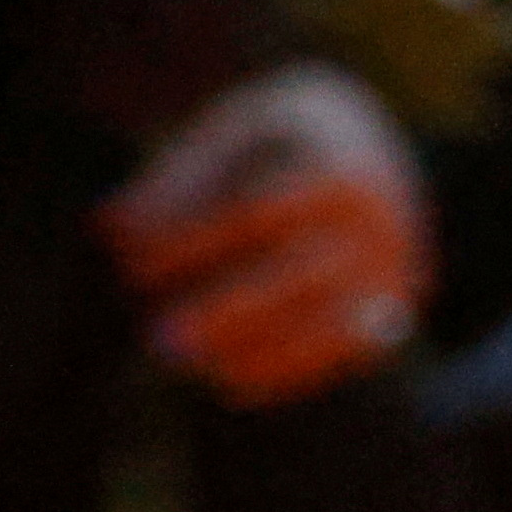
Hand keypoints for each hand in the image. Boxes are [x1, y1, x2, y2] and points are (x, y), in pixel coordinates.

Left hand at [104, 63, 429, 399]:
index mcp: (342, 166)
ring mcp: (397, 274)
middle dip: (223, 314)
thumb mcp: (237, 129)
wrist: (375, 141)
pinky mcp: (393, 311)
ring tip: (185, 366)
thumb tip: (115, 229)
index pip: (255, 215)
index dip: (190, 244)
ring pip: (322, 328)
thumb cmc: (282, 137)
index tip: (134, 262)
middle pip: (297, 281)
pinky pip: (340, 356)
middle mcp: (384, 225)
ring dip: (249, 352)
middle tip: (157, 340)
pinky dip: (284, 372)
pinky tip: (227, 382)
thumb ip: (182, 173)